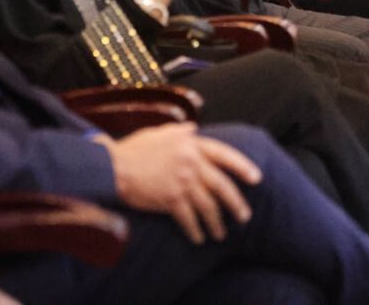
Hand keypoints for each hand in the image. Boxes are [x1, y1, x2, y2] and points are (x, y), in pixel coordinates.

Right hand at [96, 123, 259, 243]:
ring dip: (216, 222)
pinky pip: (188, 218)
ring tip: (221, 234)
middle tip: (245, 216)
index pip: (225, 155)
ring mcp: (182, 182)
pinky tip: (199, 238)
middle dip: (236, 203)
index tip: (256, 178)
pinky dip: (195, 230)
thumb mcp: (160, 133)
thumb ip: (180, 132)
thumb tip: (195, 129)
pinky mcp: (169, 199)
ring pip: (208, 205)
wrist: (113, 167)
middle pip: (222, 185)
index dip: (243, 167)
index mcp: (192, 145)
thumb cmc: (134, 149)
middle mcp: (191, 163)